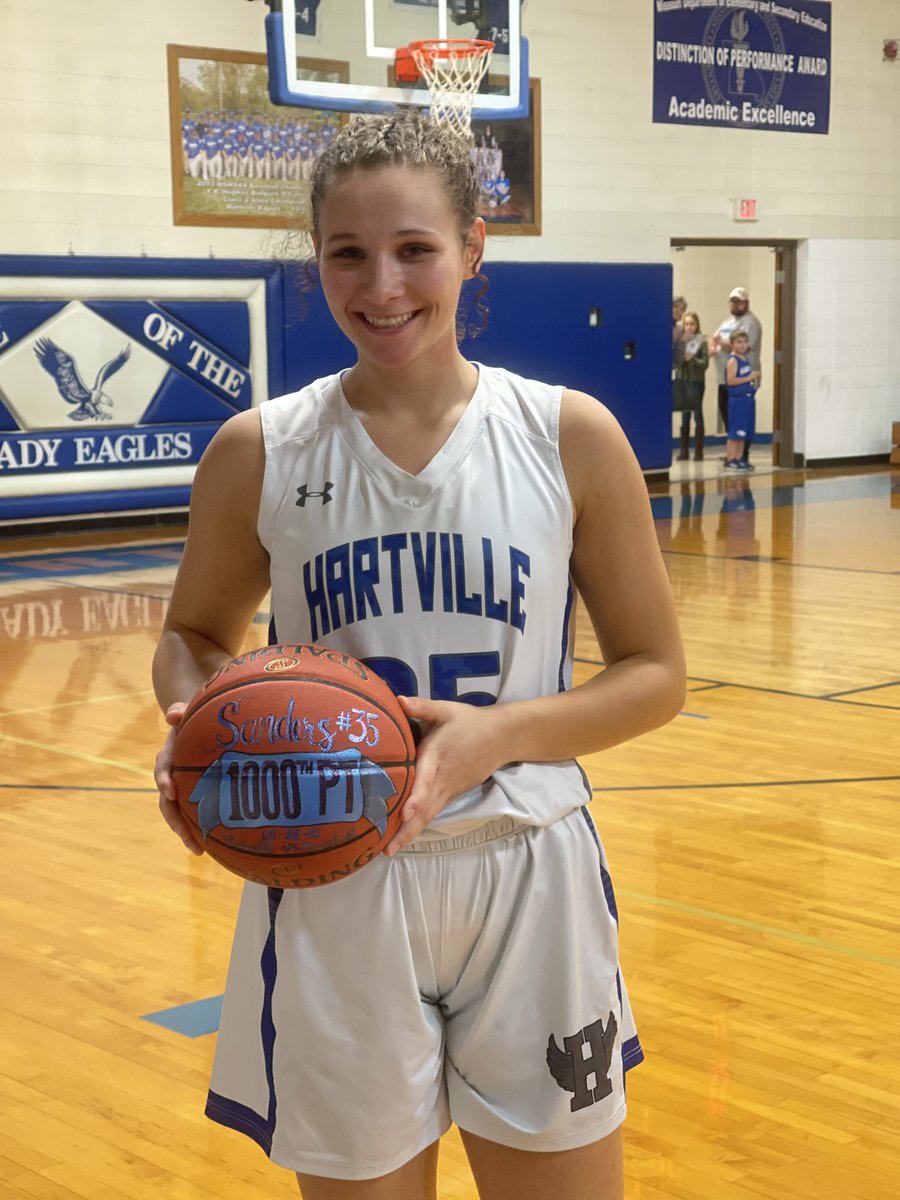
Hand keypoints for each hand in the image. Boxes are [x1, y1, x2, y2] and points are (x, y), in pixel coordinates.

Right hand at [154, 702, 204, 855]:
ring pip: (178, 814)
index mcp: (170, 755)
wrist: (198, 723)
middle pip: (167, 802)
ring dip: (185, 832)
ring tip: (199, 850)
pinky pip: (194, 814)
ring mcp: (182, 787)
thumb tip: (172, 715)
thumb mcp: (187, 711)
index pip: (163, 768)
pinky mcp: (194, 795)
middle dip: (175, 820)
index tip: (170, 791)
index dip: (164, 780)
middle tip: (186, 835)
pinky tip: (214, 845)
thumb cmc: (195, 717)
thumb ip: (179, 710)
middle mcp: (172, 775)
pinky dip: (200, 829)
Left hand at [384, 696, 505, 855]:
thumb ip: (421, 706)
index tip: (404, 811)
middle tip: (387, 849)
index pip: (426, 779)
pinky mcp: (452, 795)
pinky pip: (433, 813)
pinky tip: (404, 836)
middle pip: (424, 808)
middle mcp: (443, 778)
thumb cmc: (469, 722)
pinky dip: (419, 826)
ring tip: (390, 850)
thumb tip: (396, 700)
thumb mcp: (446, 710)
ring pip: (428, 815)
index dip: (416, 796)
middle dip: (406, 829)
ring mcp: (449, 790)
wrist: (501, 737)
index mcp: (438, 756)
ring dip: (410, 833)